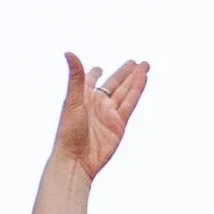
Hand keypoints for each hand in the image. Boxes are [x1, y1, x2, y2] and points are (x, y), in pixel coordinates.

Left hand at [51, 53, 148, 183]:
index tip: (99, 69)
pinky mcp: (118, 125)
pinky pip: (130, 104)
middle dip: (124, 73)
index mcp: (82, 96)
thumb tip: (69, 53)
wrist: (76, 160)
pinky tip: (143, 79)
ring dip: (135, 78)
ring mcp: (109, 114)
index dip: (94, 74)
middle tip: (135, 61)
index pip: (90, 80)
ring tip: (145, 66)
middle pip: (114, 84)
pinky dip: (137, 91)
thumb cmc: (69, 132)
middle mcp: (96, 104)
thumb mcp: (73, 100)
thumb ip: (76, 77)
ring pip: (125, 92)